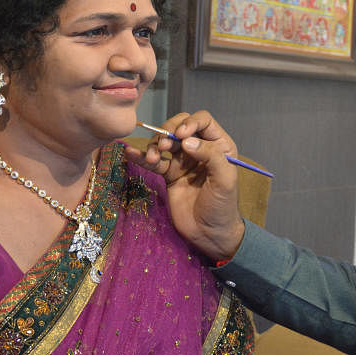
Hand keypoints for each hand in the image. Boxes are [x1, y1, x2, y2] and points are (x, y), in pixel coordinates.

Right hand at [124, 111, 245, 260]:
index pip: (203, 121)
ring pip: (164, 142)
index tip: (181, 136)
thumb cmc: (222, 206)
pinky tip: (131, 154)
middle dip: (168, 132)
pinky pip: (154, 160)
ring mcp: (182, 161)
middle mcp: (200, 149)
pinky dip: (142, 156)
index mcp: (219, 145)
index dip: (190, 123)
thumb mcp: (224, 180)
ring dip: (154, 146)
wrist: (209, 233)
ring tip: (151, 159)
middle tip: (163, 146)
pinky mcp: (169, 174)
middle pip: (179, 127)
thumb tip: (186, 141)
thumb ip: (211, 156)